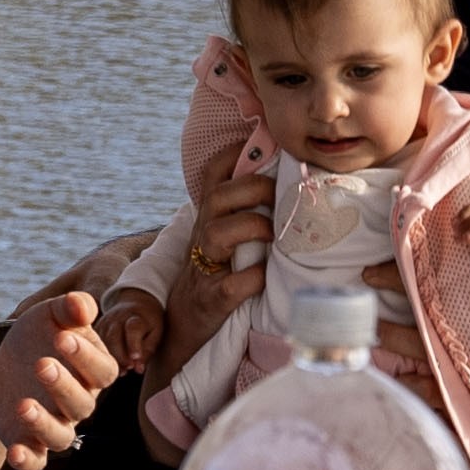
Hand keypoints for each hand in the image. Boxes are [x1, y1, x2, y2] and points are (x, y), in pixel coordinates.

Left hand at [0, 287, 117, 469]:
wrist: (3, 371)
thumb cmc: (36, 340)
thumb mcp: (48, 317)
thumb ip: (69, 308)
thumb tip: (81, 304)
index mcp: (92, 373)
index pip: (102, 370)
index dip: (86, 356)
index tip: (61, 337)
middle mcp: (78, 403)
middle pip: (83, 404)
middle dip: (63, 385)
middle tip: (40, 364)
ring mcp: (55, 425)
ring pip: (62, 437)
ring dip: (44, 423)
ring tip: (23, 405)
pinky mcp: (30, 443)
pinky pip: (37, 460)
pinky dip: (27, 459)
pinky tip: (14, 451)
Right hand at [95, 287, 168, 379]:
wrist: (135, 304)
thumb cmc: (149, 322)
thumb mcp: (156, 333)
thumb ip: (148, 351)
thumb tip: (138, 369)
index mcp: (136, 317)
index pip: (133, 329)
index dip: (133, 345)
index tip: (135, 359)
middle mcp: (117, 318)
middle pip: (114, 337)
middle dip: (120, 356)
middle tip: (129, 369)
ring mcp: (104, 322)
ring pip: (102, 343)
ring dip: (110, 359)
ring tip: (122, 371)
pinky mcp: (96, 328)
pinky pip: (94, 344)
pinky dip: (101, 356)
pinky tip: (110, 367)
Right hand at [151, 146, 276, 373]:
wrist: (182, 326)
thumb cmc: (214, 274)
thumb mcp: (221, 236)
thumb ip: (242, 210)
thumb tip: (286, 180)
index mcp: (208, 217)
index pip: (213, 173)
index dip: (236, 154)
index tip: (266, 143)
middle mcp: (202, 236)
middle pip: (218, 197)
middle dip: (254, 188)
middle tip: (281, 198)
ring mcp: (204, 268)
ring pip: (217, 234)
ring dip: (252, 228)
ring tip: (273, 238)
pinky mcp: (212, 299)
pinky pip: (232, 284)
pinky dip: (253, 278)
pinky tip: (266, 277)